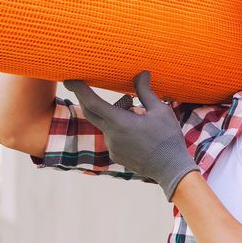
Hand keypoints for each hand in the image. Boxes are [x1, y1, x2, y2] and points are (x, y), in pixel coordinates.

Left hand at [62, 71, 198, 200]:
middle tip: (83, 86)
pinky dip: (119, 130)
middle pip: (91, 113)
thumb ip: (145, 91)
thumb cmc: (168, 138)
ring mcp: (112, 148)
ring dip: (113, 117)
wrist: (171, 169)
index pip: (92, 102)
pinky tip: (137, 133)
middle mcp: (111, 136)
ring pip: (106, 126)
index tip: (70, 80)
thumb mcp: (160, 111)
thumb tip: (142, 73)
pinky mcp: (116, 156)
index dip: (79, 90)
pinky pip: (112, 138)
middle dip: (85, 99)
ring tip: (135, 115)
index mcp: (120, 122)